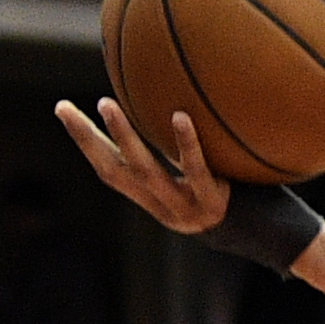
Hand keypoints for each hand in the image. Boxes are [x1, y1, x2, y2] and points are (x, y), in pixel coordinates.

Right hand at [56, 99, 230, 235]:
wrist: (262, 229)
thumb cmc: (227, 190)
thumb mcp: (196, 172)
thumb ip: (174, 146)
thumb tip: (158, 95)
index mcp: (150, 195)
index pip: (109, 167)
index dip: (85, 141)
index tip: (62, 108)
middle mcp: (161, 203)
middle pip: (115, 171)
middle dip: (87, 139)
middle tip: (65, 107)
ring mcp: (185, 206)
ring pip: (145, 171)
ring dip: (122, 137)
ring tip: (105, 104)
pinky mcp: (212, 203)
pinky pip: (196, 170)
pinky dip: (186, 144)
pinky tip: (180, 117)